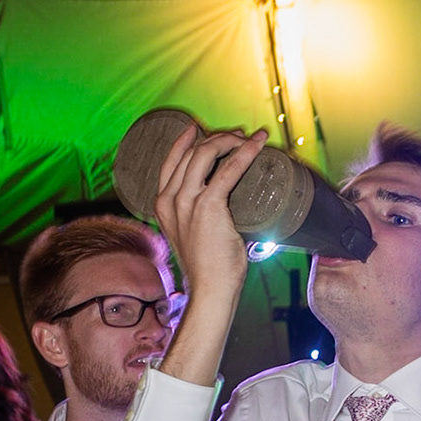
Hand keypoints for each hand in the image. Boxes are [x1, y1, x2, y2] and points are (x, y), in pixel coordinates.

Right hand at [153, 125, 266, 305]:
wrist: (209, 290)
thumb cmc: (208, 268)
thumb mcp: (193, 234)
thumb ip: (198, 215)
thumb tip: (222, 205)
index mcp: (162, 205)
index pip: (170, 162)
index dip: (184, 142)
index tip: (199, 130)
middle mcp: (170, 199)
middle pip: (191, 153)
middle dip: (216, 138)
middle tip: (238, 136)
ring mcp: (186, 202)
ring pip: (206, 154)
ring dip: (230, 141)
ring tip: (250, 139)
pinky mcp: (208, 206)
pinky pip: (228, 169)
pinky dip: (245, 153)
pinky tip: (258, 144)